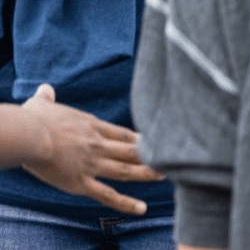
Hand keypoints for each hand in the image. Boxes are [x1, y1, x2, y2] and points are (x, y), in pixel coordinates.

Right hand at [19, 84, 161, 213]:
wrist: (29, 136)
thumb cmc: (32, 120)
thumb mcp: (41, 104)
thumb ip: (46, 97)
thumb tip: (45, 89)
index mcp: (92, 127)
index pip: (123, 134)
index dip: (140, 139)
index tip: (155, 141)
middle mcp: (99, 145)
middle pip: (132, 151)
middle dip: (152, 155)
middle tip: (171, 157)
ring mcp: (92, 165)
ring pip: (127, 171)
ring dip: (148, 174)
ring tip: (166, 176)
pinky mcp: (81, 183)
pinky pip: (108, 195)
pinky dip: (126, 203)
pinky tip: (142, 209)